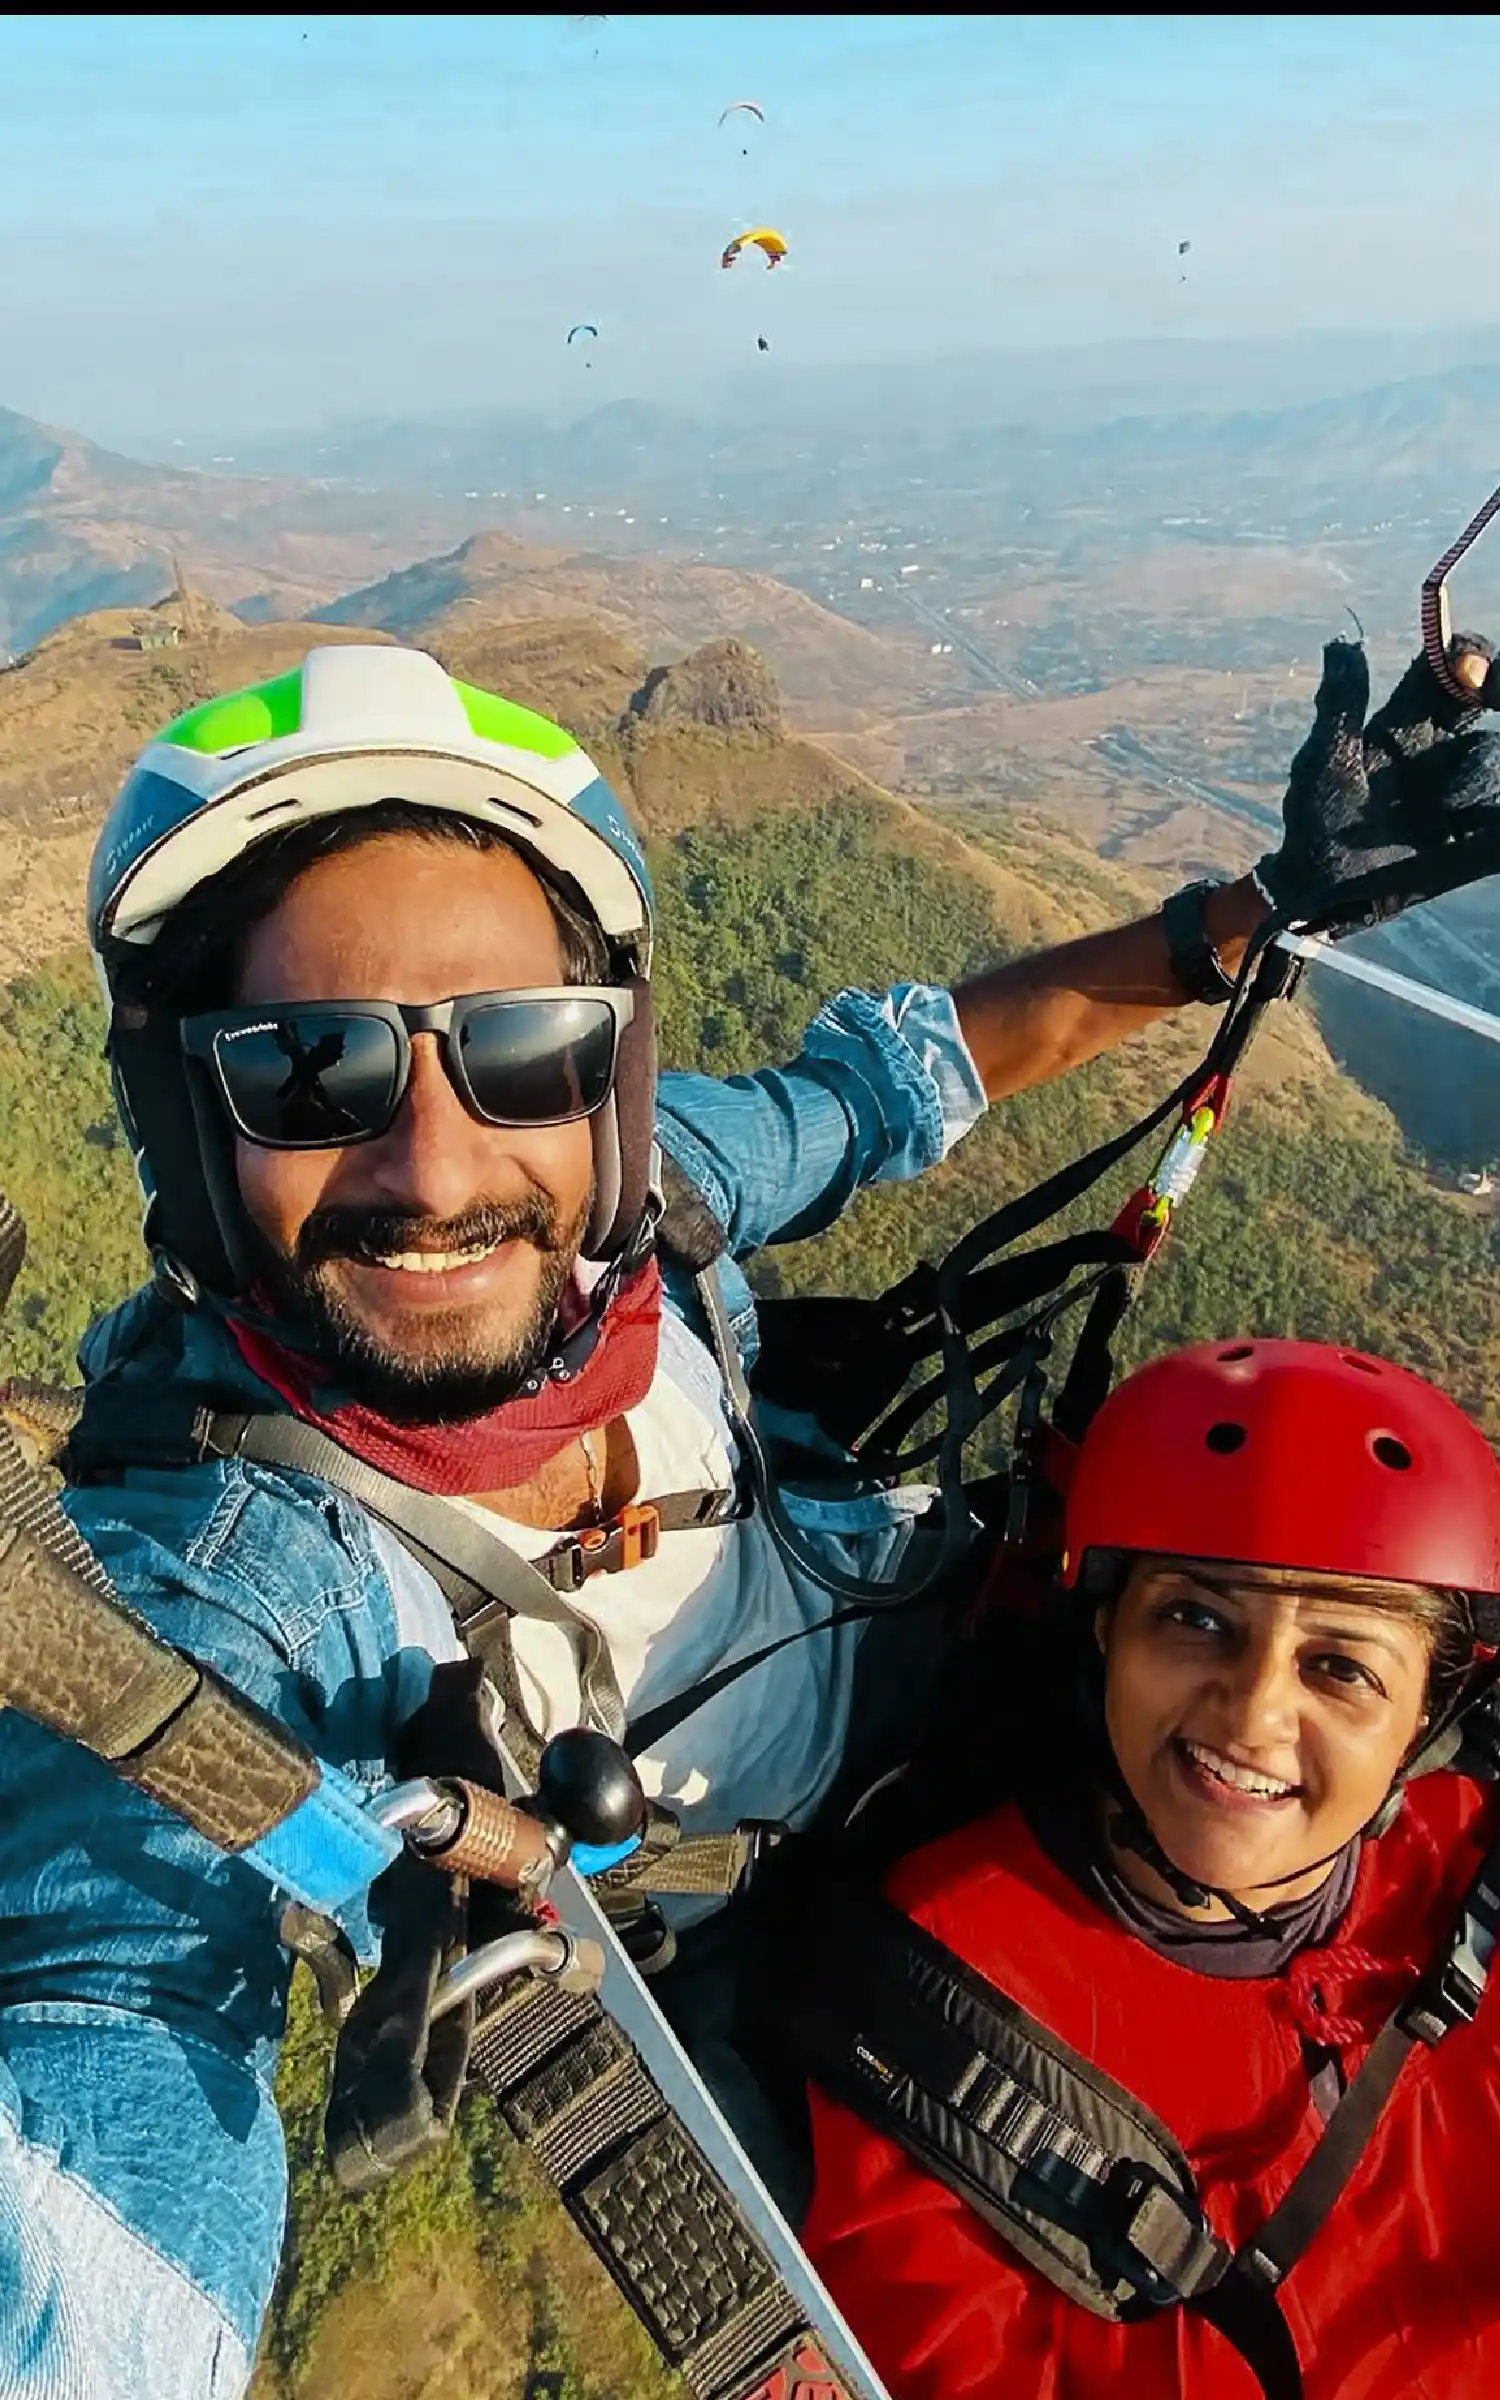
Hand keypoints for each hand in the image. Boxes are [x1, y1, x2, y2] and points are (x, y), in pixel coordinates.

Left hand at [1255, 635, 1499, 939]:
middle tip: (1474, 690)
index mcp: (1404, 728)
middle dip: (1491, 692)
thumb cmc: (1313, 820)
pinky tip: (1462, 825)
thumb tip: (1341, 642)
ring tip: (1440, 807)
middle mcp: (1437, 752)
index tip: (1462, 659)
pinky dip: (1489, 808)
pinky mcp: (1468, 836)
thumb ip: (1339, 705)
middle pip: (1479, 705)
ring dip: (1472, 774)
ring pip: (1488, 758)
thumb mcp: (1325, 761)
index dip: (1461, 657)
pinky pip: (1493, 812)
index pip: (1445, 676)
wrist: (1315, 888)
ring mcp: (1456, 793)